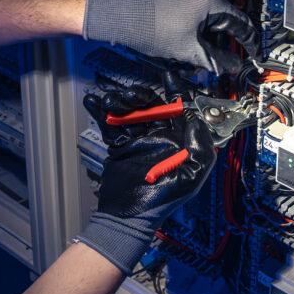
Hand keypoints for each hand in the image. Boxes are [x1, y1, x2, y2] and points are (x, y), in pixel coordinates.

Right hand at [76, 87, 216, 273]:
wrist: (128, 217)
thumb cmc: (162, 202)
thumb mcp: (192, 176)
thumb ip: (200, 147)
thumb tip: (196, 120)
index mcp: (180, 143)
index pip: (181, 110)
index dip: (177, 91)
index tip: (170, 76)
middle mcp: (160, 138)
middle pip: (152, 107)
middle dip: (142, 96)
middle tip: (132, 95)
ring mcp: (139, 141)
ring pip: (131, 112)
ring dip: (120, 102)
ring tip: (111, 102)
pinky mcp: (120, 147)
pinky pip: (110, 125)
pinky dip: (100, 112)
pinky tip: (92, 102)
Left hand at [82, 0, 257, 73]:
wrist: (119, 12)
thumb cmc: (150, 28)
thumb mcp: (188, 50)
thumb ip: (216, 60)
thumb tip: (233, 66)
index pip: (240, 22)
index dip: (247, 42)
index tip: (250, 53)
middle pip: (225, 14)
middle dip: (222, 37)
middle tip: (217, 55)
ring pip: (210, 8)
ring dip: (209, 27)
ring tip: (196, 44)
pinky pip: (197, 0)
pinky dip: (197, 16)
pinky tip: (185, 30)